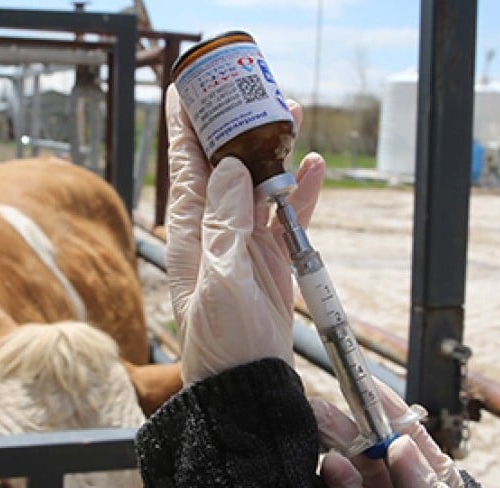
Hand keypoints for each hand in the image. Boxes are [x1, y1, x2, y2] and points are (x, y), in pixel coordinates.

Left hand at [164, 84, 325, 384]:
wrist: (245, 386)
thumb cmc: (220, 342)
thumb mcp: (219, 280)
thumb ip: (225, 224)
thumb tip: (230, 168)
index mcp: (190, 233)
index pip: (186, 168)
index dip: (187, 128)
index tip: (187, 89)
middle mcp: (215, 232)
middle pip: (225, 167)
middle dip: (237, 128)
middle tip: (254, 92)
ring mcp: (245, 244)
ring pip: (260, 184)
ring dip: (274, 152)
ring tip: (290, 114)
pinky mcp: (273, 260)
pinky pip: (289, 217)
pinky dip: (302, 193)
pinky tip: (314, 167)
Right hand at [312, 382, 465, 487]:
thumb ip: (425, 484)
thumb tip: (400, 444)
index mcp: (430, 474)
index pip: (404, 432)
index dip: (382, 406)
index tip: (361, 383)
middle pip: (369, 452)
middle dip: (345, 431)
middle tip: (318, 411)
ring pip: (354, 482)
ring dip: (340, 469)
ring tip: (331, 462)